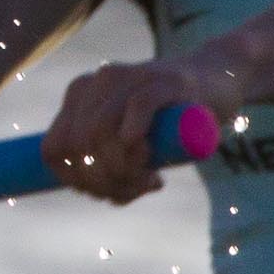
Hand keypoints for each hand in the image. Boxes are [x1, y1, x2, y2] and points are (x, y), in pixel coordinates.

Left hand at [41, 55, 242, 204]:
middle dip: (101, 180)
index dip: (74, 180)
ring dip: (119, 169)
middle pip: (77, 146)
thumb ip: (110, 165)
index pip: (54, 149)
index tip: (105, 192)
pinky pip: (135, 109)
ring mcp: (129, 77)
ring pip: (99, 132)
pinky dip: (136, 143)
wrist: (220, 79)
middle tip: (136, 188)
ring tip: (149, 180)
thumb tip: (106, 196)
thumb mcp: (132, 143)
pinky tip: (151, 161)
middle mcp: (97, 82)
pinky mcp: (163, 79)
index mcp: (79, 96)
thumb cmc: (171, 118)